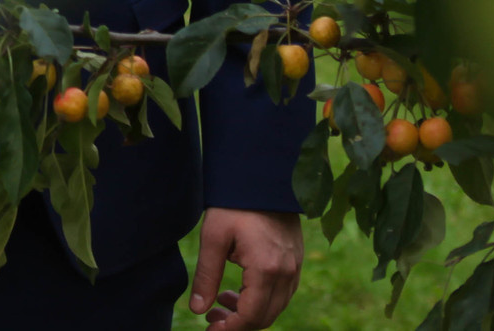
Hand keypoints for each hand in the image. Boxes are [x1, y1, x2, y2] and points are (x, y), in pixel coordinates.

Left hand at [192, 208, 300, 330]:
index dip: (230, 328)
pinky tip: (240, 289)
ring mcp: (295, 267)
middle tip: (211, 317)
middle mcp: (286, 273)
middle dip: (238, 324)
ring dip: (249, 312)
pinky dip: (262, 299)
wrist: (263, 177)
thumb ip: (206, 276)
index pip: (251, 316)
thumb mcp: (213, 237)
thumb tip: (197, 310)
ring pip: (275, 307)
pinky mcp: (296, 261)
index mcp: (266, 269)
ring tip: (222, 300)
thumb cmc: (234, 204)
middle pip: (265, 317)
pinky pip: (282, 293)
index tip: (209, 328)